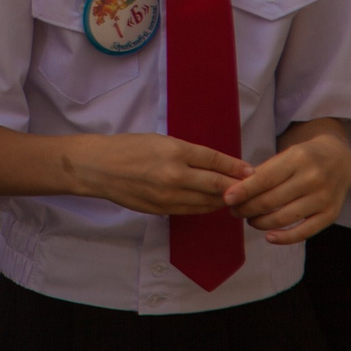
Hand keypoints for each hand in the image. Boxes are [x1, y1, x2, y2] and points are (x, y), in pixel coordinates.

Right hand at [59, 132, 248, 215]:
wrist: (99, 168)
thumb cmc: (128, 148)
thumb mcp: (160, 141)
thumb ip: (187, 153)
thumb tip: (214, 164)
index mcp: (175, 151)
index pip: (214, 160)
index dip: (235, 167)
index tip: (250, 170)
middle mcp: (174, 175)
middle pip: (216, 185)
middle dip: (235, 187)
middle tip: (250, 187)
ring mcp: (168, 196)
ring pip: (206, 202)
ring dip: (222, 200)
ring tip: (234, 196)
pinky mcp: (161, 210)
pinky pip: (191, 210)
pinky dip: (204, 207)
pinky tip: (211, 203)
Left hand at [228, 131, 350, 243]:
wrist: (340, 160)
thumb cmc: (306, 157)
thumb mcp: (287, 154)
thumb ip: (265, 171)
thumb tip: (236, 191)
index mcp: (298, 158)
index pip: (265, 179)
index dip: (244, 191)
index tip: (227, 199)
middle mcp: (312, 178)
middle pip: (271, 200)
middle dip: (247, 208)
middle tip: (234, 211)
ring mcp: (323, 198)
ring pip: (283, 218)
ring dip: (260, 222)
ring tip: (249, 220)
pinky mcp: (331, 215)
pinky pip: (304, 232)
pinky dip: (284, 238)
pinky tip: (268, 237)